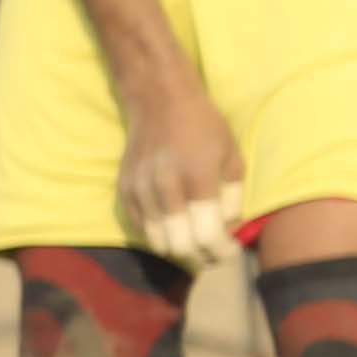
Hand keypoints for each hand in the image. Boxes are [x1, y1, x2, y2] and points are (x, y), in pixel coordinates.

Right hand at [118, 74, 244, 273]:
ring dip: (178, 247)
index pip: (207, 235)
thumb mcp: (232, 157)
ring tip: (193, 243)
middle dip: (201, 256)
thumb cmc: (204, 126)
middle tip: (213, 253)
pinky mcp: (124, 188)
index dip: (221, 252)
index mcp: (198, 178)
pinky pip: (139, 226)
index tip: (230, 252)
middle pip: (180, 245)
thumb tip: (228, 229)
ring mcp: (140, 189)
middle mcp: (165, 187)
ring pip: (157, 240)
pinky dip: (157, 233)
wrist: (159, 100)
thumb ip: (233, 197)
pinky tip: (171, 226)